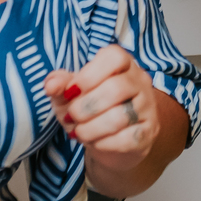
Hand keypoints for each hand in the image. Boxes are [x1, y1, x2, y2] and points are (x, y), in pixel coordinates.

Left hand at [45, 47, 163, 178]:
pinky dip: (102, 144)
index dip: (88, 75)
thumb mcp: (70, 95)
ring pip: (120, 117)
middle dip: (84, 107)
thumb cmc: (90, 110)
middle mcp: (140, 81)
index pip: (114, 57)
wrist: (111, 142)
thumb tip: (51, 85)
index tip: (70, 92)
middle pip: (116, 88)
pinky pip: (126, 139)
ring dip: (90, 128)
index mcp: (123, 64)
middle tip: (71, 116)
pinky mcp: (148, 132)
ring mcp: (148, 107)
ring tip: (79, 132)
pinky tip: (95, 143)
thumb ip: (60, 85)